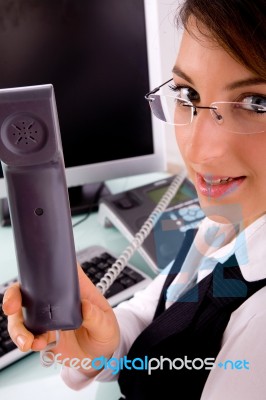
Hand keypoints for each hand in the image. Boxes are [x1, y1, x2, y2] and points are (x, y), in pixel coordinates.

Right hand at [2, 264, 119, 375]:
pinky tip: (34, 345)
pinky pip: (25, 334)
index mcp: (72, 287)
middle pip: (28, 290)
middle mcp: (55, 299)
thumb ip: (97, 317)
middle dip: (13, 296)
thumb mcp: (107, 324)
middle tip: (11, 308)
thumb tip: (85, 307)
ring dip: (18, 327)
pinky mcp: (40, 333)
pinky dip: (24, 341)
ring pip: (21, 315)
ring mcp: (45, 316)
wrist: (98, 358)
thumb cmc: (104, 332)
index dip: (40, 266)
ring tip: (28, 342)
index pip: (55, 268)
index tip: (30, 272)